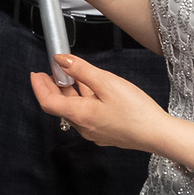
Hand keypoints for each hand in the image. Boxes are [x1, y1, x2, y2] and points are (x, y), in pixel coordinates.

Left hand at [28, 51, 170, 151]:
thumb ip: (81, 70)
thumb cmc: (135, 110)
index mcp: (79, 114)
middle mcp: (83, 126)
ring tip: (70, 76)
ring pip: (74, 110)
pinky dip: (83, 100)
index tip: (36, 73)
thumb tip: (61, 61)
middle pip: (60, 106)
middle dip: (52, 88)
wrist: (157, 134)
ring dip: (69, 93)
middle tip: (49, 72)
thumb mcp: (106, 82)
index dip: (39, 87)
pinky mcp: (105, 133)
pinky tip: (91, 90)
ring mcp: (94, 132)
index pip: (48, 102)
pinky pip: (87, 115)